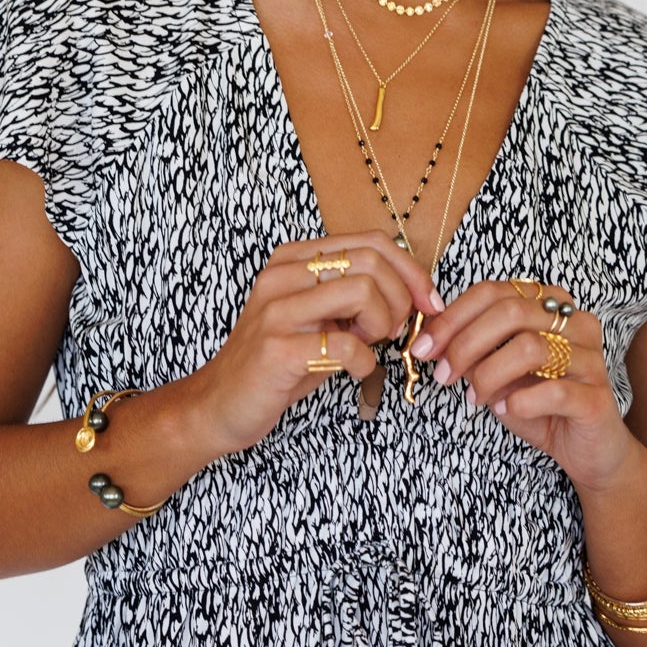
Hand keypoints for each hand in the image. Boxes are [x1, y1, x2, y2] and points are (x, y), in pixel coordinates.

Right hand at [181, 231, 439, 455]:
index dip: (411, 271)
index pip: (371, 241)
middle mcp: (282, 276)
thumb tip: (413, 294)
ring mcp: (277, 312)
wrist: (217, 405)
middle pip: (371, 261)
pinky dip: (366, 363)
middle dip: (401, 299)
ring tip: (369, 346)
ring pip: (362, 292)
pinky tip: (355, 372)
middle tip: (395, 331)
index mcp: (293, 260)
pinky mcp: (278, 350)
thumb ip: (354, 298)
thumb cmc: (276, 364)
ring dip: (382, 325)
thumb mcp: (315, 319)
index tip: (429, 303)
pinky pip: (347, 346)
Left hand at [409, 279, 638, 491]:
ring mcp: (591, 359)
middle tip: (442, 374)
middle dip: (464, 343)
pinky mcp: (598, 398)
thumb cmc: (539, 404)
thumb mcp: (497, 371)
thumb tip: (431, 340)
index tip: (424, 347)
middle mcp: (576, 323)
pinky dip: (520, 401)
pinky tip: (506, 408)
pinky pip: (554, 391)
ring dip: (489, 373)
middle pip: (510, 312)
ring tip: (475, 396)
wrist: (587, 450)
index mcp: (551, 305)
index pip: (494, 292)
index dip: (452, 317)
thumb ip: (473, 350)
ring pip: (530, 347)